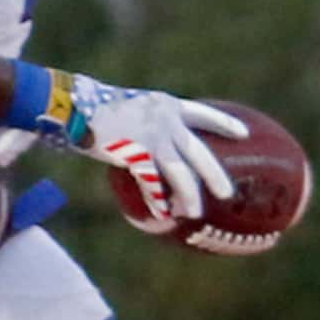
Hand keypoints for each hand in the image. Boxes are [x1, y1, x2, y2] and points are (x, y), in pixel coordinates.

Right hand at [51, 78, 247, 221]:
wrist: (76, 106)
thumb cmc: (95, 108)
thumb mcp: (130, 110)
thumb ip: (147, 126)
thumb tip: (153, 148)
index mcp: (166, 105)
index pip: (203, 114)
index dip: (225, 124)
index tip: (243, 134)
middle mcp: (166, 121)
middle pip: (199, 153)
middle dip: (215, 175)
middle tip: (229, 194)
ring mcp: (153, 137)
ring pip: (180, 173)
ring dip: (189, 195)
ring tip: (194, 213)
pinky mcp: (137, 153)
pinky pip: (153, 183)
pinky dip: (158, 200)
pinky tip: (162, 213)